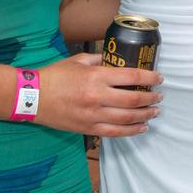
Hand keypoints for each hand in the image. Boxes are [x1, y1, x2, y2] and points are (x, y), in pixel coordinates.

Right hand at [35, 52, 161, 136]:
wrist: (32, 97)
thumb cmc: (55, 75)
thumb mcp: (78, 60)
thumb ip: (99, 59)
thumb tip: (116, 59)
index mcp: (96, 76)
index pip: (131, 77)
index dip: (149, 77)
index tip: (159, 78)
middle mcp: (97, 97)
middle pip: (133, 100)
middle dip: (151, 98)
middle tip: (159, 96)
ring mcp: (93, 115)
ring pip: (127, 118)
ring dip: (145, 115)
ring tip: (155, 111)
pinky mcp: (88, 129)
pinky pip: (115, 132)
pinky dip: (131, 131)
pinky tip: (141, 127)